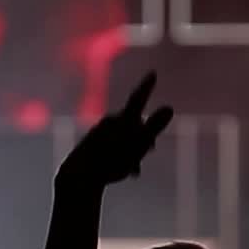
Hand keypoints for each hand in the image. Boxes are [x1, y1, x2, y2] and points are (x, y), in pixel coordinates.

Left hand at [57, 71, 173, 189]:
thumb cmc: (111, 159)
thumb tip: (170, 108)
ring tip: (135, 169)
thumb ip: (154, 126)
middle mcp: (109, 123)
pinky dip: (119, 158)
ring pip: (122, 138)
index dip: (147, 87)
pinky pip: (110, 149)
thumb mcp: (138, 144)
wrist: (79, 175)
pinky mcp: (89, 148)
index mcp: (121, 119)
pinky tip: (120, 173)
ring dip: (132, 150)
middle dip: (143, 135)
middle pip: (132, 123)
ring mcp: (98, 134)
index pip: (138, 99)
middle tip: (152, 148)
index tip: (153, 73)